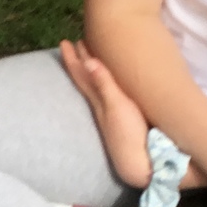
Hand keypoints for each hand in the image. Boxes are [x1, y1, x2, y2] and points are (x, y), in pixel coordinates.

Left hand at [60, 40, 153, 188]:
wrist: (141, 164)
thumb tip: (87, 62)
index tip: (65, 42)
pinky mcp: (121, 122)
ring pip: (94, 88)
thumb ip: (104, 84)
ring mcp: (110, 116)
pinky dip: (103, 85)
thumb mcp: (118, 106)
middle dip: (78, 62)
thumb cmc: (130, 134)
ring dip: (90, 72)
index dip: (74, 59)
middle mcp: (101, 107)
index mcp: (99, 100)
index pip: (82, 75)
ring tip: (87, 60)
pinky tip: (107, 88)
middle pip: (85, 80)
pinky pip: (106, 96)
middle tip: (72, 44)